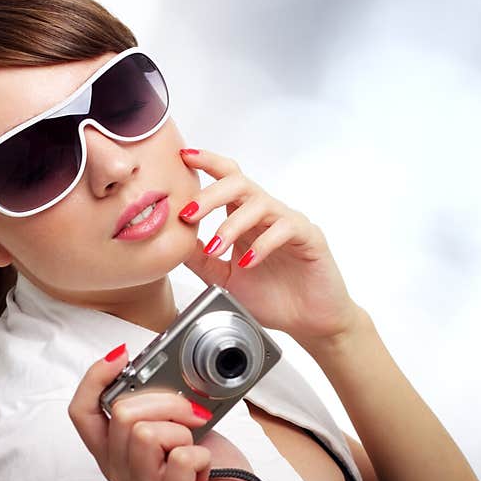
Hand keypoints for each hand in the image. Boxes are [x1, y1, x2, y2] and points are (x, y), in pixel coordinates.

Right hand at [68, 344, 280, 480]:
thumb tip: (157, 372)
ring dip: (181, 431)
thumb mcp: (175, 429)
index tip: (122, 356)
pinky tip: (205, 467)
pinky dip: (202, 454)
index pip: (81, 412)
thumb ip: (157, 409)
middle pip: (122, 415)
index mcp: (115, 456)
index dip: (95, 378)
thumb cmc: (212, 469)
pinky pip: (181, 459)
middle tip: (189, 414)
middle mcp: (121, 478)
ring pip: (146, 434)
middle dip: (164, 401)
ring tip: (193, 446)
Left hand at [178, 148, 364, 344]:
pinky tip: (247, 262)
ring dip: (231, 225)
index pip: (226, 178)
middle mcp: (266, 214)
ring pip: (259, 204)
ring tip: (216, 248)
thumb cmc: (272, 297)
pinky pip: (285, 228)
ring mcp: (288, 223)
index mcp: (245, 218)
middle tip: (188, 213)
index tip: (183, 157)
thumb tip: (172, 240)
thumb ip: (199, 258)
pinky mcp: (309, 237)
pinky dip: (263, 244)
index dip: (206, 163)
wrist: (307, 322)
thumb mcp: (223, 278)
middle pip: (238, 183)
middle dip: (209, 194)